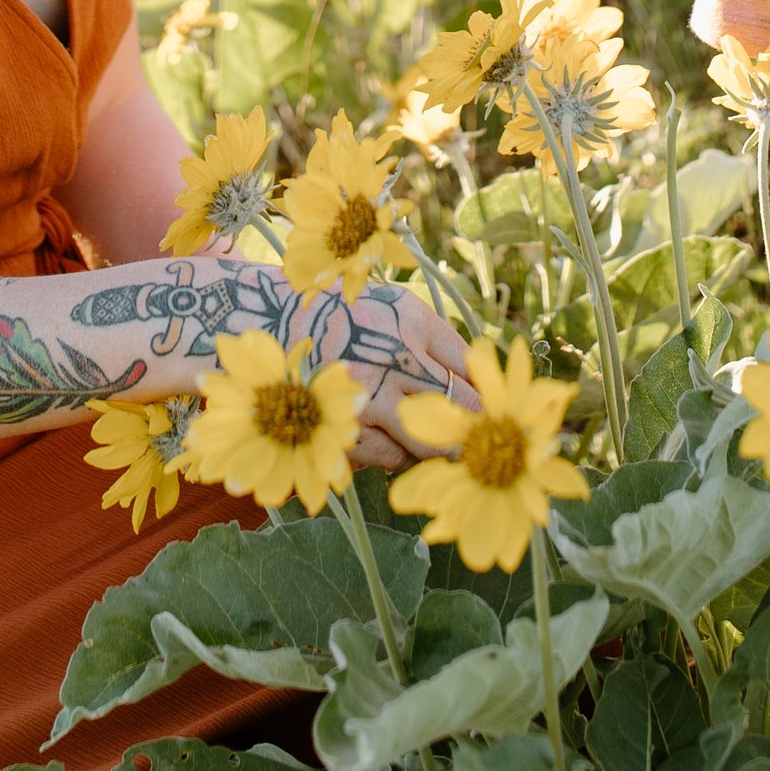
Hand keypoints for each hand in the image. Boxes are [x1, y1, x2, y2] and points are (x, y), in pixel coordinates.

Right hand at [314, 280, 480, 469]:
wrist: (274, 319)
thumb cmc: (352, 314)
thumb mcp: (404, 311)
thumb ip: (445, 345)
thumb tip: (484, 382)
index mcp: (410, 331)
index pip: (469, 380)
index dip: (487, 402)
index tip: (495, 414)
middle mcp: (390, 367)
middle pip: (452, 418)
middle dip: (467, 434)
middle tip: (472, 441)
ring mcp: (363, 403)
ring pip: (420, 447)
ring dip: (429, 446)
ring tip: (426, 436)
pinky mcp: (340, 430)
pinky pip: (386, 459)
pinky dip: (393, 453)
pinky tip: (384, 434)